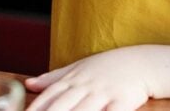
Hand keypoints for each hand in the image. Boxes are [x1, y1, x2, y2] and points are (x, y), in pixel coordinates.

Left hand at [25, 48, 151, 110]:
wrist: (141, 62)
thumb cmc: (107, 67)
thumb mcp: (78, 68)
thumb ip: (53, 78)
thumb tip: (28, 83)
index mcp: (73, 79)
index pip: (50, 95)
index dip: (37, 107)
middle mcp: (85, 86)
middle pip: (63, 104)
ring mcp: (104, 93)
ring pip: (85, 110)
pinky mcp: (123, 100)